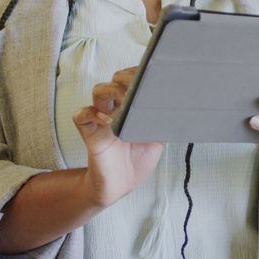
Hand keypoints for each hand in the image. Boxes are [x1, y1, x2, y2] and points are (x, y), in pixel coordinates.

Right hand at [73, 66, 163, 207]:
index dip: (138, 74)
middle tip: (138, 84)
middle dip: (126, 77)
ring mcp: (101, 120)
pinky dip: (93, 113)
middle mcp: (115, 109)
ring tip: (124, 98)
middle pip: (114, 79)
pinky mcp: (90, 133)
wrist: (121, 185)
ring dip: (112, 90)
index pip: (131, 81)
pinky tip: (107, 120)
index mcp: (131, 108)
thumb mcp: (157, 140)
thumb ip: (161, 123)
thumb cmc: (137, 161)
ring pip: (98, 91)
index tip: (151, 73)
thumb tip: (177, 109)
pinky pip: (82, 115)